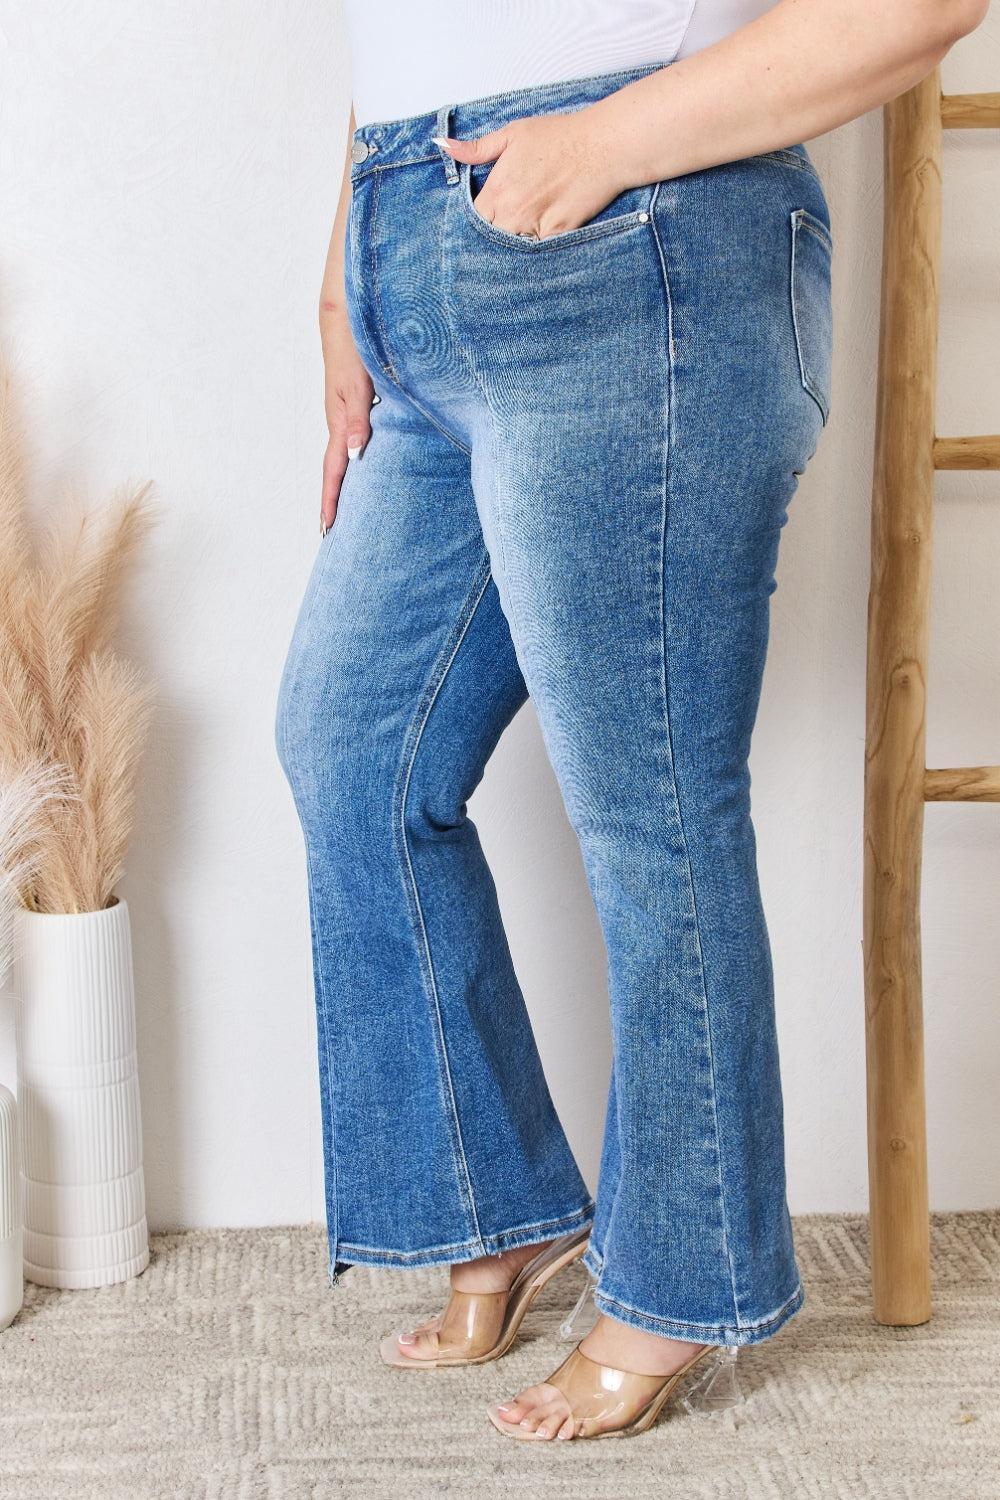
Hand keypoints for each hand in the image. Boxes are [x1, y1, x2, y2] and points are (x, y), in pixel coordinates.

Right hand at [319, 301, 374, 534]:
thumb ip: (358, 418)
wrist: (347, 313)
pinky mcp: (356, 402)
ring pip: (345, 454)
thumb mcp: (358, 384)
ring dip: (344, 482)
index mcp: (339, 421)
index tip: (328, 528)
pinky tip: (365, 464)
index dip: (331, 499)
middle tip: (331, 531)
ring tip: (347, 507)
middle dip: (333, 499)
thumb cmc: (354, 345)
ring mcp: (347, 411)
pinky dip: (356, 459)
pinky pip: (354, 438)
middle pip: (335, 469)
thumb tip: (354, 456)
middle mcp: (341, 420)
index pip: (334, 470)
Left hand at [436, 108, 628, 241]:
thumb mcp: (513, 134)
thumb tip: (444, 147)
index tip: (485, 222)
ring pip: (512, 252)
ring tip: (519, 243)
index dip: (476, 224)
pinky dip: (535, 256)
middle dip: (493, 241)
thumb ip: (477, 148)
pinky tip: (536, 252)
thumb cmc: (560, 137)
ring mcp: (535, 227)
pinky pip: (538, 256)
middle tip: (503, 234)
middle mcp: (513, 213)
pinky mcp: (558, 236)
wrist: (602, 146)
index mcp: (498, 190)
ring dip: (512, 251)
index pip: (473, 221)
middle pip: (490, 242)